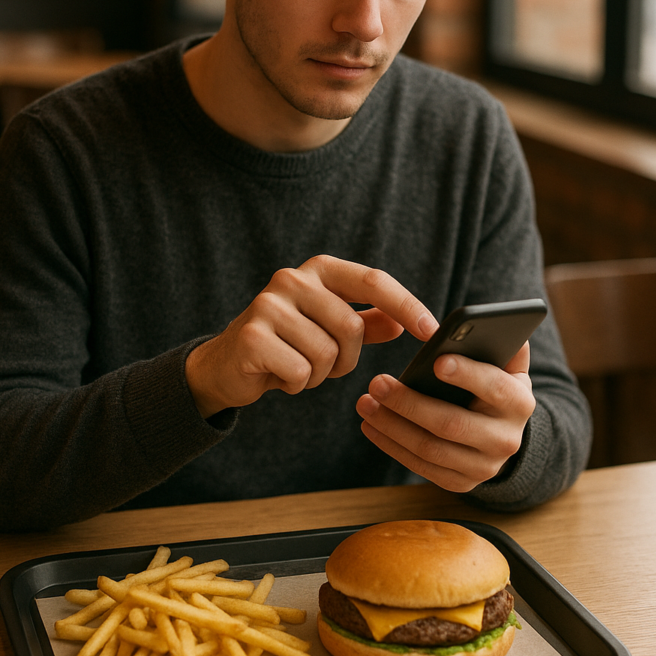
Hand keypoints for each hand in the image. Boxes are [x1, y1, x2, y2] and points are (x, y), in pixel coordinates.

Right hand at [185, 254, 436, 418]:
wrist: (225, 366)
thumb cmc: (286, 344)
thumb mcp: (328, 329)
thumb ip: (367, 322)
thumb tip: (403, 322)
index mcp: (317, 271)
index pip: (373, 280)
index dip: (406, 304)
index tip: (430, 330)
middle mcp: (292, 279)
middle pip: (351, 327)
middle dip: (346, 359)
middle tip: (323, 365)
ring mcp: (269, 305)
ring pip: (327, 354)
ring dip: (319, 375)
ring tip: (297, 367)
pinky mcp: (253, 336)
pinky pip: (302, 372)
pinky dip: (297, 384)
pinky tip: (279, 376)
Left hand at [356, 343, 535, 492]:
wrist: (502, 435)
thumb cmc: (495, 387)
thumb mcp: (506, 366)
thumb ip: (500, 344)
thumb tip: (486, 322)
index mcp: (519, 403)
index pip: (494, 387)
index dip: (467, 374)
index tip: (436, 361)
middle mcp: (506, 439)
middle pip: (452, 423)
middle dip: (410, 403)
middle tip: (377, 382)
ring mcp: (484, 467)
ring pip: (431, 448)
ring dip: (392, 426)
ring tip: (365, 403)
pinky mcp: (461, 483)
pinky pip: (422, 466)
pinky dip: (392, 446)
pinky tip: (371, 426)